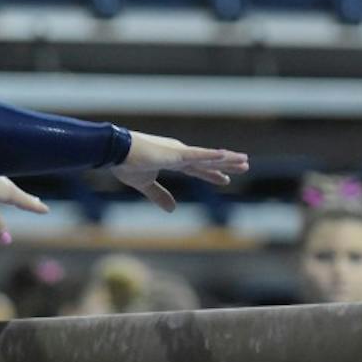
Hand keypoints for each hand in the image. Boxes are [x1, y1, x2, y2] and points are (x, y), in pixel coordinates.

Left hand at [0, 175, 48, 243]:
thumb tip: (7, 241)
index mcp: (8, 190)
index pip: (25, 201)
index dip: (36, 207)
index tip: (46, 210)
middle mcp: (3, 182)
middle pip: (18, 193)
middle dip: (27, 199)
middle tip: (37, 201)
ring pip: (6, 187)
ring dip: (13, 193)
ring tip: (15, 195)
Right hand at [111, 132, 247, 211]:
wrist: (116, 152)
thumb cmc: (126, 164)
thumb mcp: (145, 185)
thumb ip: (159, 196)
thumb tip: (172, 209)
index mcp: (172, 161)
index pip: (197, 169)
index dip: (211, 173)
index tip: (225, 178)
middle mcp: (179, 155)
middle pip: (208, 161)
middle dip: (227, 165)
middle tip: (245, 166)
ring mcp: (179, 153)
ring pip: (209, 157)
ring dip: (228, 159)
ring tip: (245, 160)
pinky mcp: (176, 154)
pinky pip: (198, 156)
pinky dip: (212, 157)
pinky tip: (226, 156)